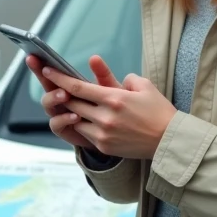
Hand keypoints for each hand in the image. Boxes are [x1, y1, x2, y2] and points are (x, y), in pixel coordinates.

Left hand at [40, 57, 176, 159]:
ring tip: (73, 103)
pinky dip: (83, 124)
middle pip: (71, 103)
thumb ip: (123, 77)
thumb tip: (109, 75)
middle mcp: (105, 117)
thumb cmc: (159, 111)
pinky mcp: (104, 146)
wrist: (169, 141)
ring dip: (72, 111)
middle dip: (61, 94)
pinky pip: (85, 133)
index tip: (47, 70)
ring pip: (75, 119)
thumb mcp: (144, 86)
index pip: (77, 87)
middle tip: (55, 86)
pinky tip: (87, 118)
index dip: (59, 78)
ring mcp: (103, 134)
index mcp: (114, 98)